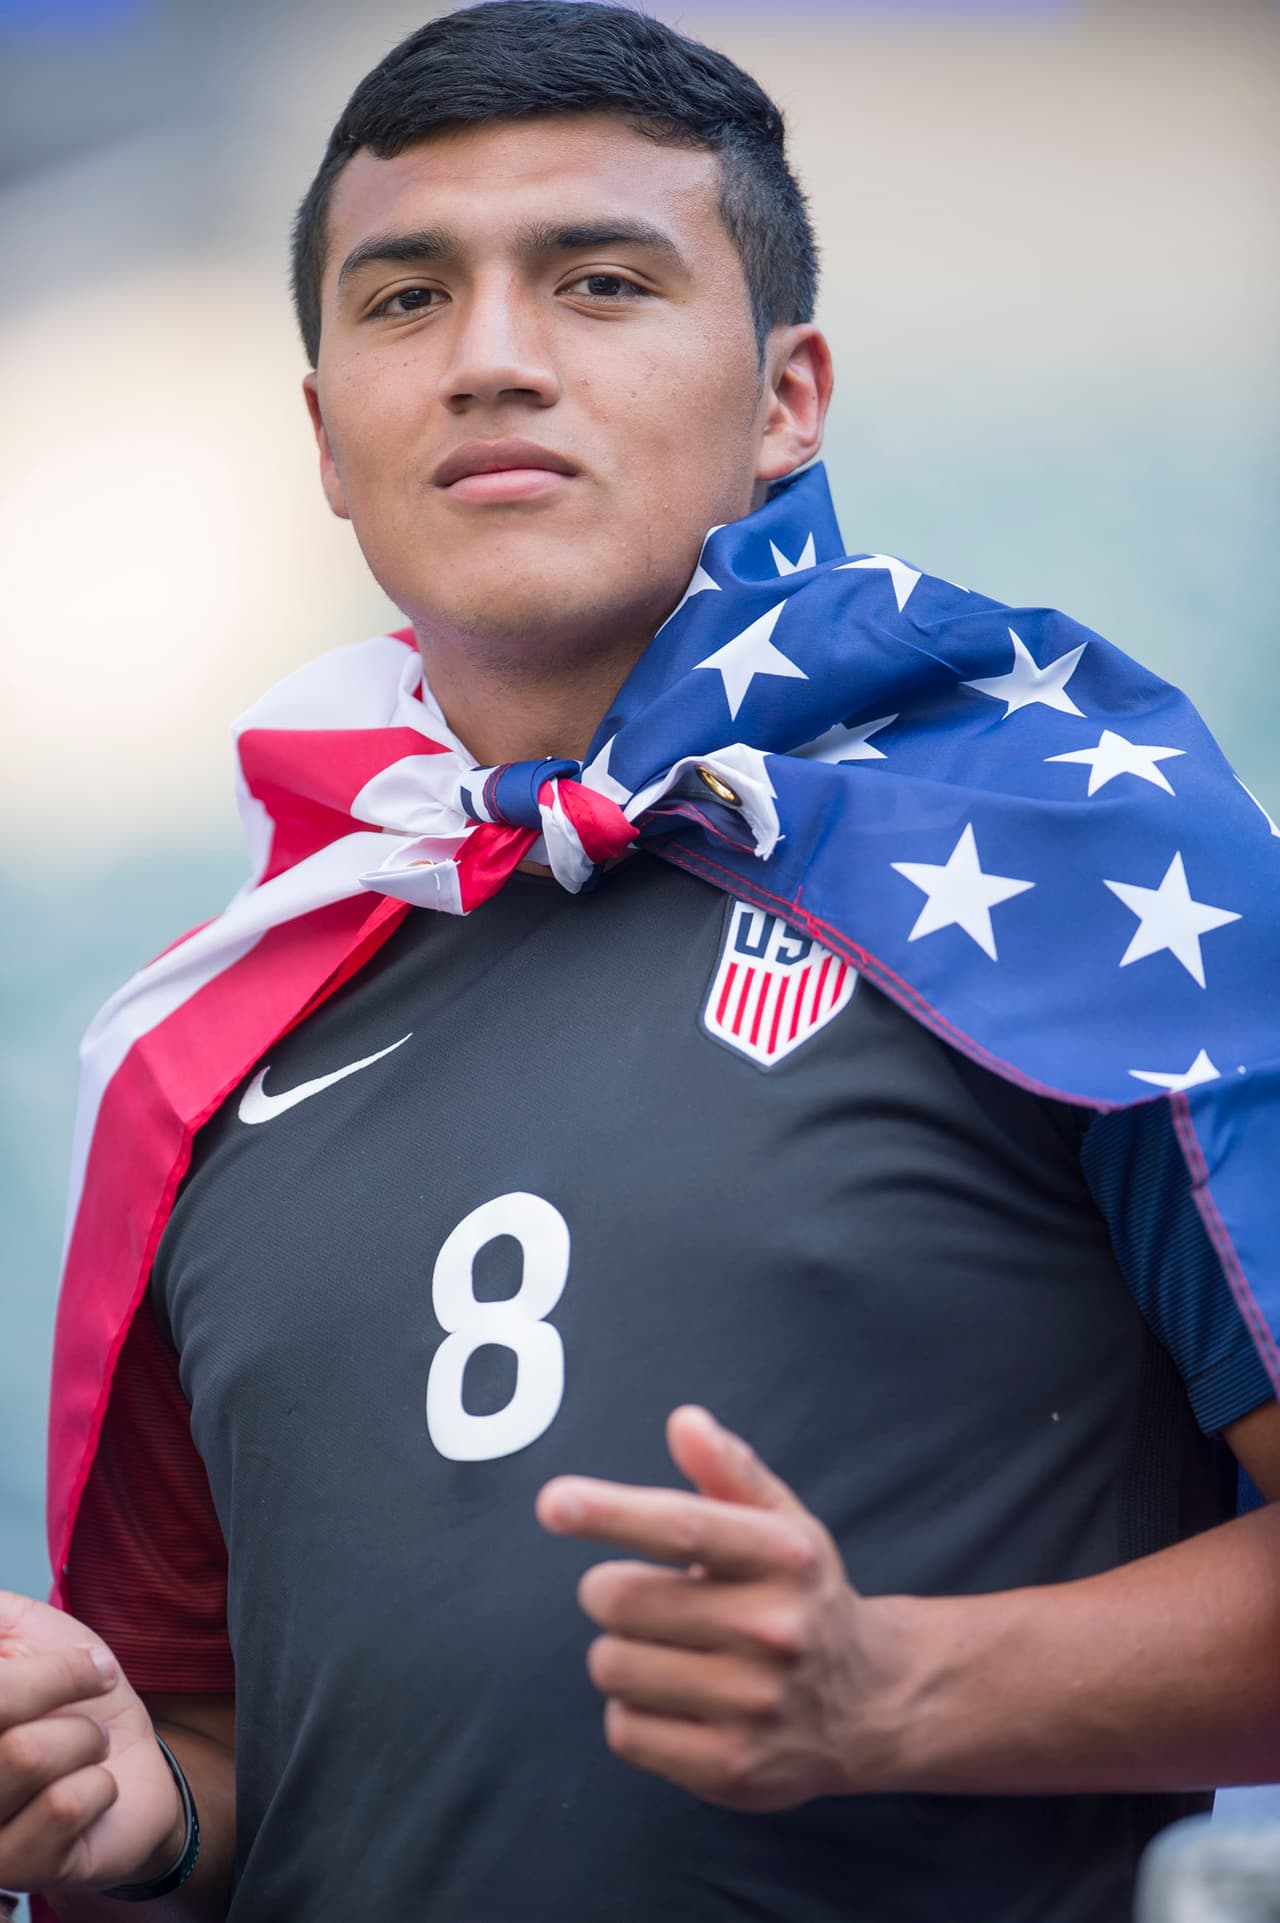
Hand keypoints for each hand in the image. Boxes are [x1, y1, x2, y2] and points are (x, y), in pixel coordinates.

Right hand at [0, 1591, 184, 1893]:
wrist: (132, 1766)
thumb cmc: (71, 1695)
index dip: (47, 1668)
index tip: (81, 1665)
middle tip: (85, 1703)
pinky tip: (89, 1796)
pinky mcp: (11, 1869)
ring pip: (28, 1754)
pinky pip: (63, 1805)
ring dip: (83, 1740)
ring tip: (86, 1751)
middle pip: (0, 1705)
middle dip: (64, 1687)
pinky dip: (99, 1786)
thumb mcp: (29, 1631)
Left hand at [536, 1406, 907, 1811]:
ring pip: (613, 1666)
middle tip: (638, 1595)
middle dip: (608, 1591)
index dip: (611, 1512)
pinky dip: (632, 1712)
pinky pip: (625, 1730)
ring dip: (620, 1653)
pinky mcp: (729, 1768)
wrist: (871, 1706)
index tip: (554, 1502)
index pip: (683, 1526)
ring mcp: (754, 1704)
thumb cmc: (806, 1598)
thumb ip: (730, 1471)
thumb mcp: (784, 1526)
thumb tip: (684, 1422)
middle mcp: (775, 1630)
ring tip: (666, 1650)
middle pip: (622, 1600)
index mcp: (786, 1556)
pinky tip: (675, 1699)